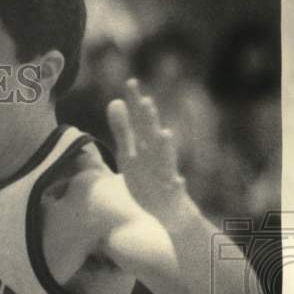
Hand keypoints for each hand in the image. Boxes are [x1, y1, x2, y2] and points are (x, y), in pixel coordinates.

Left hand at [107, 79, 197, 224]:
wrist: (170, 211)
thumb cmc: (149, 178)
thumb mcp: (132, 153)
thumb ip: (123, 129)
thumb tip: (114, 101)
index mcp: (145, 146)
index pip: (140, 121)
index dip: (135, 103)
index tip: (130, 82)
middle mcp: (157, 156)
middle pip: (153, 136)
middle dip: (149, 120)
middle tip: (144, 102)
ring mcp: (166, 174)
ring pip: (167, 160)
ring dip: (166, 148)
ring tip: (164, 133)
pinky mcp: (173, 194)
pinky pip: (176, 189)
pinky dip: (177, 184)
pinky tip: (179, 180)